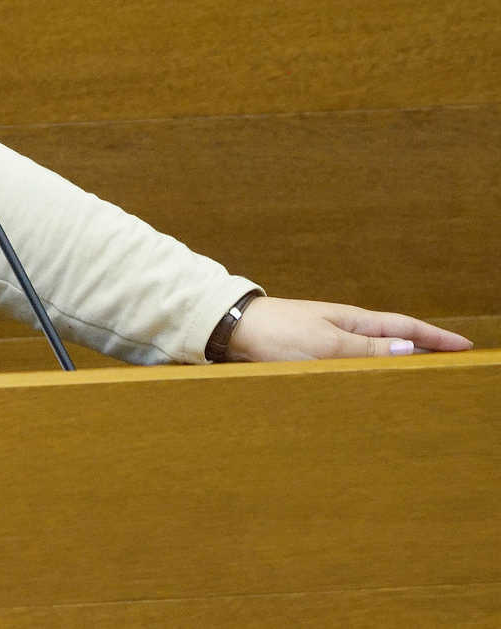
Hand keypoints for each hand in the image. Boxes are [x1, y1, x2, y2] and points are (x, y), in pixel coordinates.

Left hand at [225, 296, 474, 362]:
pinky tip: (373, 379)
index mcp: (354, 321)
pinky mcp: (312, 352)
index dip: (436, 337)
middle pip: (395, 338)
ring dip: (399, 360)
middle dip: (425, 348)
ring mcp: (329, 339)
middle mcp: (345, 328)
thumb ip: (368, 350)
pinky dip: (371, 368)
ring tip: (424, 373)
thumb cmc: (278, 333)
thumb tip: (410, 347)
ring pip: (375, 351)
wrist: (233, 328)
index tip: (465, 345)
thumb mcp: (328, 344)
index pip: (405, 327)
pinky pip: (353, 361)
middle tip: (453, 361)